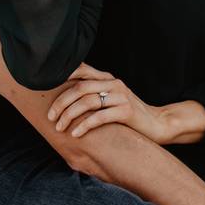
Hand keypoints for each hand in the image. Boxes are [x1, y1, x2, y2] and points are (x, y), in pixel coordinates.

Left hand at [48, 64, 170, 141]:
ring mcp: (121, 96)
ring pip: (87, 102)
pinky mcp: (126, 111)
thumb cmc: (130, 115)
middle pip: (80, 88)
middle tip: (51, 117)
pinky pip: (99, 117)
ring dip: (69, 115)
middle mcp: (114, 84)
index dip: (63, 76)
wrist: (157, 124)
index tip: (47, 88)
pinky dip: (84, 125)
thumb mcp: (112, 99)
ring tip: (60, 128)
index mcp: (108, 79)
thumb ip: (95, 94)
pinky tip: (75, 134)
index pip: (82, 70)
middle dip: (61, 103)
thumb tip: (67, 98)